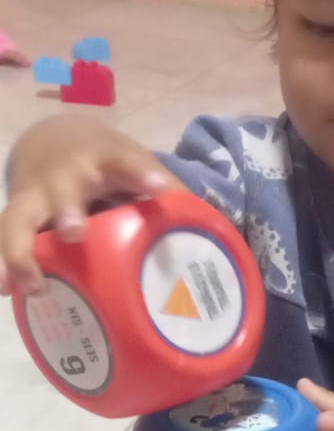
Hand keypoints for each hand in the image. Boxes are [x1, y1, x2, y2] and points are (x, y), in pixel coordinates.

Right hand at [0, 116, 175, 293]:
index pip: (125, 164)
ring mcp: (37, 197)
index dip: (139, 174)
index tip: (155, 187)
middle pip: (64, 193)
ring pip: (19, 220)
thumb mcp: (138, 169)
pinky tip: (6, 291)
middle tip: (74, 232)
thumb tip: (215, 239)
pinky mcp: (17, 217)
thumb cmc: (110, 166)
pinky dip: (4, 266)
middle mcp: (67, 179)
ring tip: (32, 285)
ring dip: (22, 251)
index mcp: (105, 164)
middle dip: (67, 211)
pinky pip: (6, 241)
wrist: (55, 138)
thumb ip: (170, 199)